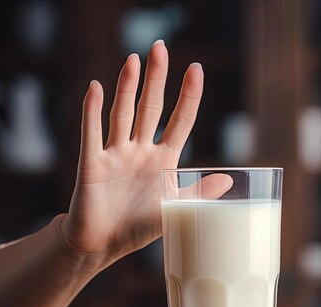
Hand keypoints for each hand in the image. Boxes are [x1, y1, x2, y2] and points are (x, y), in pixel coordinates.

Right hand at [60, 41, 229, 265]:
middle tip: (160, 47)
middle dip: (156, 79)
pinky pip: (91, 133)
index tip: (196, 69)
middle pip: (150, 108)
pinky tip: (95, 87)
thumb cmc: (138, 227)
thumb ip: (199, 192)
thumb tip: (229, 178)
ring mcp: (115, 154)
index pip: (180, 121)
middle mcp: (140, 151)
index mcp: (163, 160)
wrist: (102, 245)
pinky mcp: (91, 164)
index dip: (188, 96)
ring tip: (134, 59)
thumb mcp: (176, 209)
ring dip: (127, 87)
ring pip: (123, 114)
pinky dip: (91, 111)